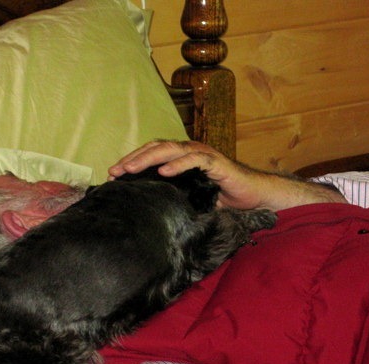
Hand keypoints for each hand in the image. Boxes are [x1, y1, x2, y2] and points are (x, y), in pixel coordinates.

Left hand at [109, 140, 346, 210]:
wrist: (255, 197)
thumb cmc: (223, 198)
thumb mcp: (191, 198)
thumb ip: (172, 197)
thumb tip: (146, 209)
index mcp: (181, 159)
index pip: (151, 154)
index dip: (132, 161)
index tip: (113, 175)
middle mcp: (190, 152)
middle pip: (156, 148)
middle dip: (133, 159)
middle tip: (114, 171)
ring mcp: (203, 155)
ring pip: (171, 149)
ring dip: (148, 158)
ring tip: (130, 169)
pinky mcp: (217, 163)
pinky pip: (195, 159)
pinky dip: (178, 163)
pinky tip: (163, 171)